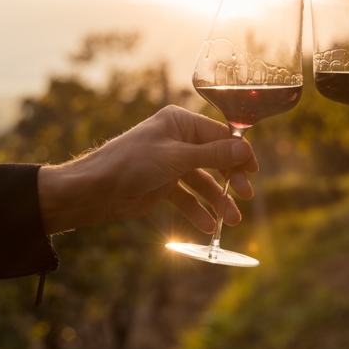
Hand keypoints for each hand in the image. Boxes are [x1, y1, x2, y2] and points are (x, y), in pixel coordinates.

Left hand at [38, 105, 258, 234]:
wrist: (95, 190)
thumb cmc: (132, 163)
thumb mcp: (177, 158)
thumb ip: (213, 154)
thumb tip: (245, 149)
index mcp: (180, 122)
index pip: (219, 135)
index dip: (238, 153)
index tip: (253, 171)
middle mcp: (178, 140)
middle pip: (215, 158)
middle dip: (230, 179)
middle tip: (244, 196)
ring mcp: (171, 163)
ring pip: (203, 181)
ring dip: (217, 200)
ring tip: (231, 220)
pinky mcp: (163, 185)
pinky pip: (187, 196)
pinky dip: (197, 210)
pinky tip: (207, 226)